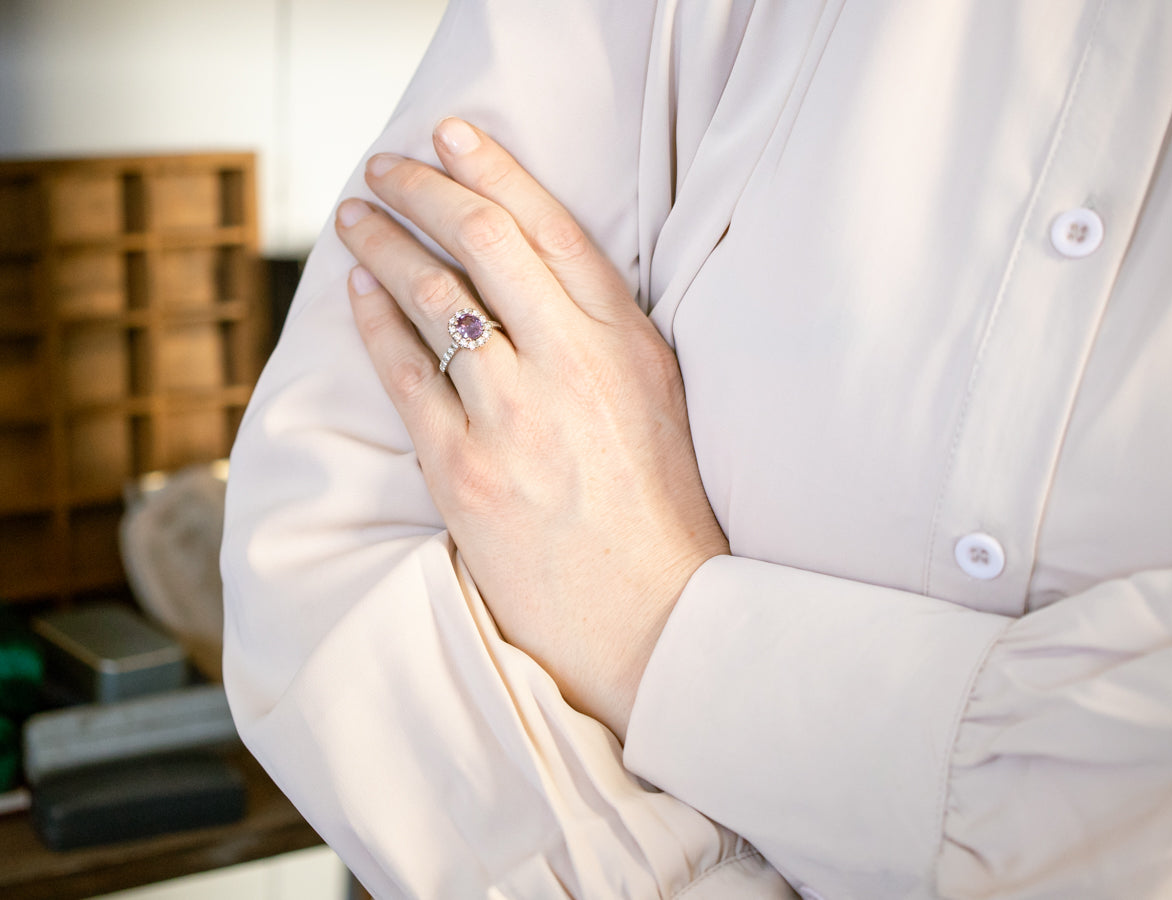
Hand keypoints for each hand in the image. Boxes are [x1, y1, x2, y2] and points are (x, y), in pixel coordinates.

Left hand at [335, 118, 727, 739]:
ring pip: (433, 295)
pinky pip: (405, 373)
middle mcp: (572, 365)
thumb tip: (541, 277)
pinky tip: (357, 291)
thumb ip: (607, 333)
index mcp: (627, 343)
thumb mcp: (658, 401)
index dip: (493, 169)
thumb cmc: (658, 514)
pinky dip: (374, 320)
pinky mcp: (465, 470)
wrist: (650, 616)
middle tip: (386, 165)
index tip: (451, 137)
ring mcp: (514, 416)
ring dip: (384, 242)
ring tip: (356, 217)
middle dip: (423, 188)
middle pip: (483, 241)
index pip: (551, 227)